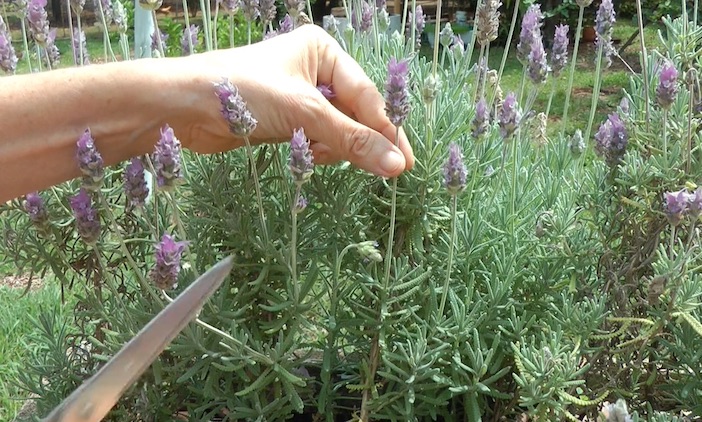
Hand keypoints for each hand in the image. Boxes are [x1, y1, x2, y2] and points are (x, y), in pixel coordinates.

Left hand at [179, 25, 414, 177]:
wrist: (183, 108)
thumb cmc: (242, 92)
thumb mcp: (304, 112)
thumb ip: (352, 139)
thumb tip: (395, 164)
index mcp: (322, 51)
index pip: (366, 94)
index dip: (386, 129)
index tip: (405, 160)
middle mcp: (313, 71)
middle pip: (354, 112)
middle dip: (361, 139)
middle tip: (389, 171)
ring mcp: (298, 97)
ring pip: (336, 129)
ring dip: (335, 147)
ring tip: (321, 155)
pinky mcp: (284, 121)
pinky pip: (316, 140)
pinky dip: (317, 151)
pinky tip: (308, 156)